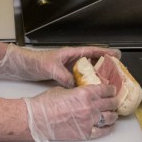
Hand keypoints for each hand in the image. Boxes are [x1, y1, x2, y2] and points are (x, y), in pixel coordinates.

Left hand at [0, 44, 120, 86]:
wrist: (23, 67)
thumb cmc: (35, 61)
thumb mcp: (50, 67)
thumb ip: (63, 75)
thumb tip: (74, 86)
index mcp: (70, 53)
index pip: (91, 51)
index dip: (105, 52)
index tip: (117, 55)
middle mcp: (71, 60)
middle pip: (92, 61)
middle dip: (105, 65)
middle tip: (117, 72)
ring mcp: (68, 68)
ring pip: (86, 71)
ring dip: (96, 76)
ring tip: (108, 83)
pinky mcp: (64, 76)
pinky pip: (79, 80)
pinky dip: (86, 84)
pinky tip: (91, 91)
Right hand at [23, 84, 118, 141]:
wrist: (38, 119)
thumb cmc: (46, 103)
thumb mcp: (63, 89)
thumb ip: (77, 91)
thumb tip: (84, 92)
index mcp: (85, 93)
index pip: (106, 90)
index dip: (111, 89)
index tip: (112, 90)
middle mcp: (90, 107)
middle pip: (110, 103)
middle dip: (113, 101)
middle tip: (114, 101)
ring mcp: (89, 121)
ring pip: (110, 117)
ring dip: (113, 114)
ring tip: (113, 113)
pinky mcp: (86, 133)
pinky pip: (103, 131)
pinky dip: (108, 128)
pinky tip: (108, 126)